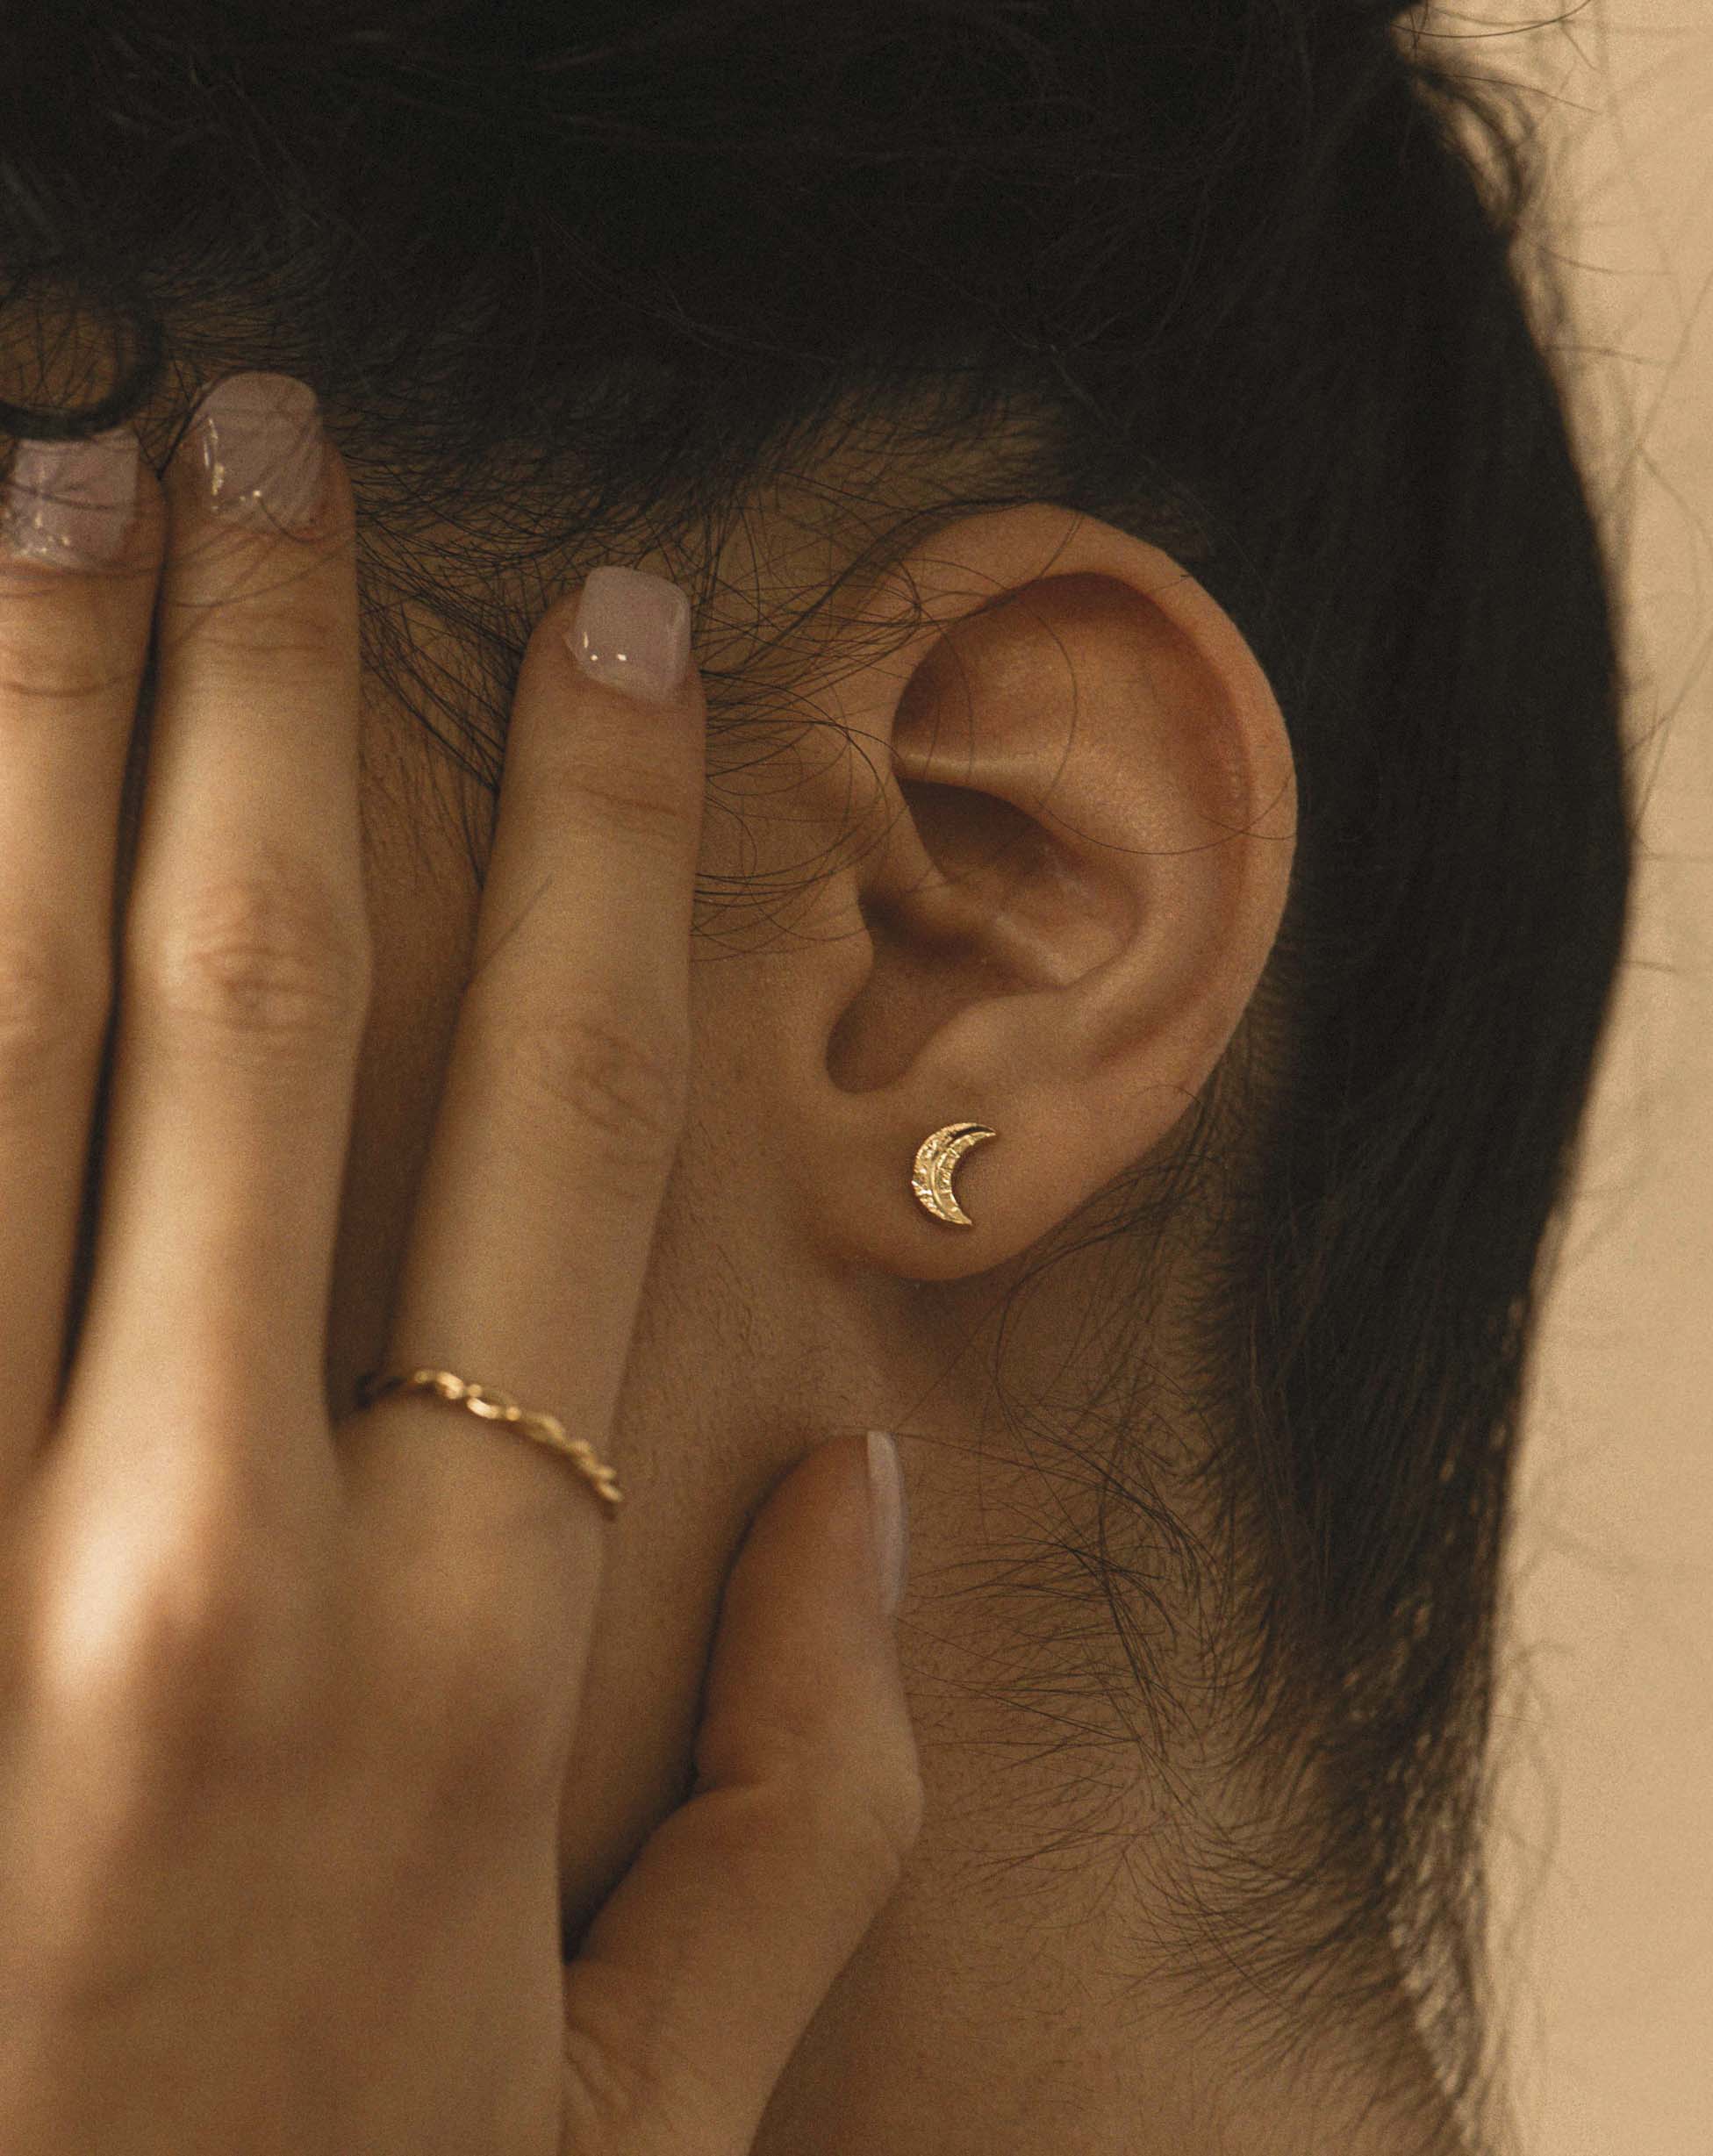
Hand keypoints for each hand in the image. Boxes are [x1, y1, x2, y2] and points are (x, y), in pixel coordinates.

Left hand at [0, 376, 920, 2154]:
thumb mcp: (642, 2118)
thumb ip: (813, 1809)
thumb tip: (869, 1500)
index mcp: (455, 1665)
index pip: (568, 1121)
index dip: (611, 837)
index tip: (612, 620)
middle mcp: (186, 1580)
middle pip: (253, 995)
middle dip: (269, 674)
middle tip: (258, 432)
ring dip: (27, 733)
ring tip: (48, 495)